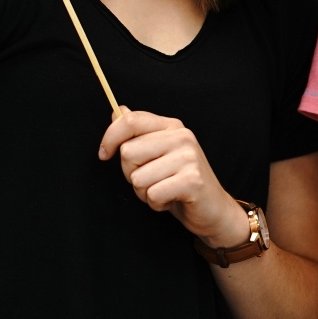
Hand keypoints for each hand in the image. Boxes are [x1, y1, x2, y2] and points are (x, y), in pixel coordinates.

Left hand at [99, 107, 249, 248]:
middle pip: (128, 152)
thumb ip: (138, 131)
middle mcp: (182, 137)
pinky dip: (156, 204)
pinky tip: (170, 200)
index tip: (104, 154)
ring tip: (162, 190)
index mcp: (172, 126)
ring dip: (144, 192)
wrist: (212, 208)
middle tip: (151, 178)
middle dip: (130, 173)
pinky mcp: (192, 181)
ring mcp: (189, 158)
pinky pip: (152, 194)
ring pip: (137, 178)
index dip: (109, 138)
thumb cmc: (180, 181)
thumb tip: (118, 111)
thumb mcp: (158, 152)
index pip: (130, 121)